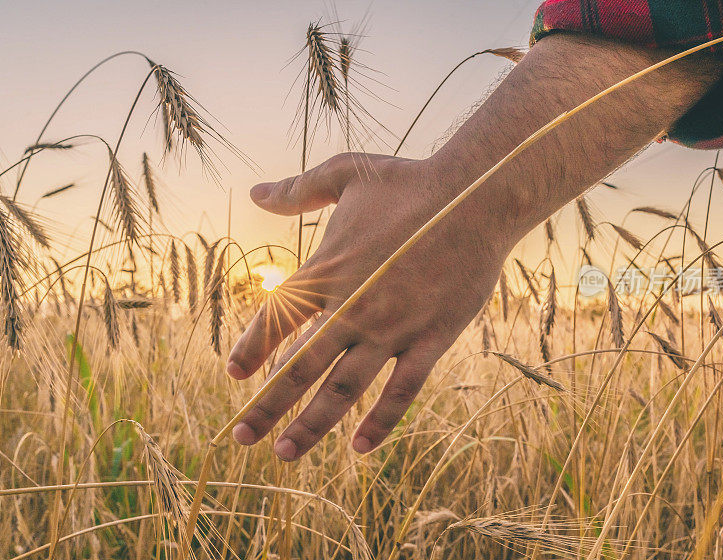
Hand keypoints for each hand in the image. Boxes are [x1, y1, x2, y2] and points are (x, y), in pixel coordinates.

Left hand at [227, 153, 514, 459]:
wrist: (475, 195)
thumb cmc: (410, 182)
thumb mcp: (346, 173)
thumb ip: (298, 189)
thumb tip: (256, 192)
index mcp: (328, 270)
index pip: (276, 321)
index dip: (251, 350)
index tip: (233, 376)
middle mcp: (352, 307)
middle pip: (299, 368)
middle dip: (266, 407)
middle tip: (240, 438)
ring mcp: (392, 328)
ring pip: (344, 389)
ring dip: (312, 424)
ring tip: (285, 454)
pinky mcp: (431, 339)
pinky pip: (402, 390)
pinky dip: (381, 420)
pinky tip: (360, 447)